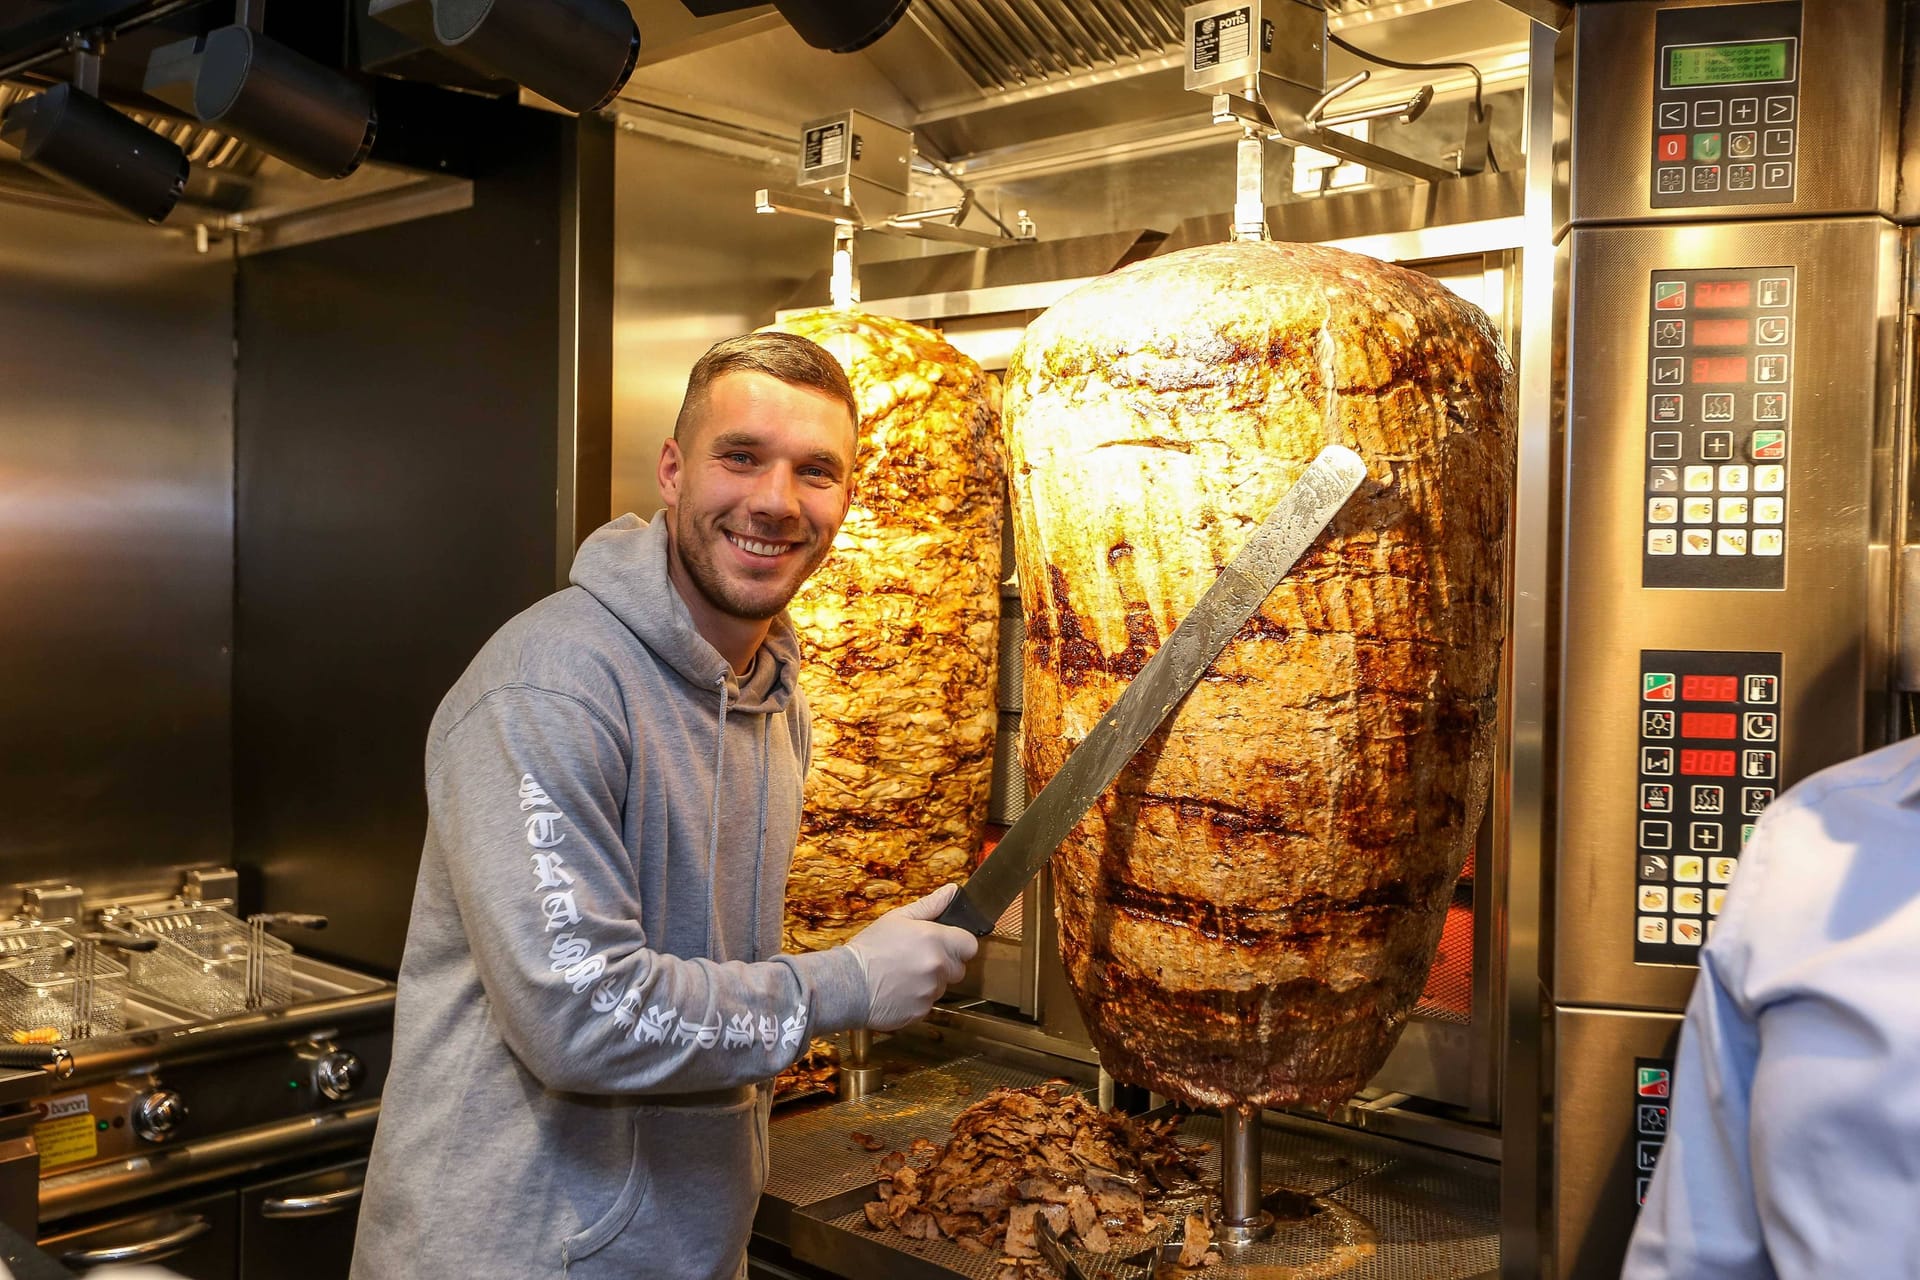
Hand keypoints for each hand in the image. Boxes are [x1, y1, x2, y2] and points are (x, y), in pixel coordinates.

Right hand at [845, 884, 980, 1030]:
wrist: (847, 983)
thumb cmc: (869, 948)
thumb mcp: (897, 918)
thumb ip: (930, 905)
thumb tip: (952, 891)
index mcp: (935, 939)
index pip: (970, 945)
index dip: (959, 944)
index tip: (946, 945)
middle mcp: (937, 966)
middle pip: (959, 968)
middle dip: (944, 964)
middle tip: (917, 959)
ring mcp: (930, 991)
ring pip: (942, 987)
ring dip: (929, 982)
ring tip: (903, 975)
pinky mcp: (921, 1012)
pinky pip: (928, 1004)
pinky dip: (917, 999)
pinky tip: (898, 991)